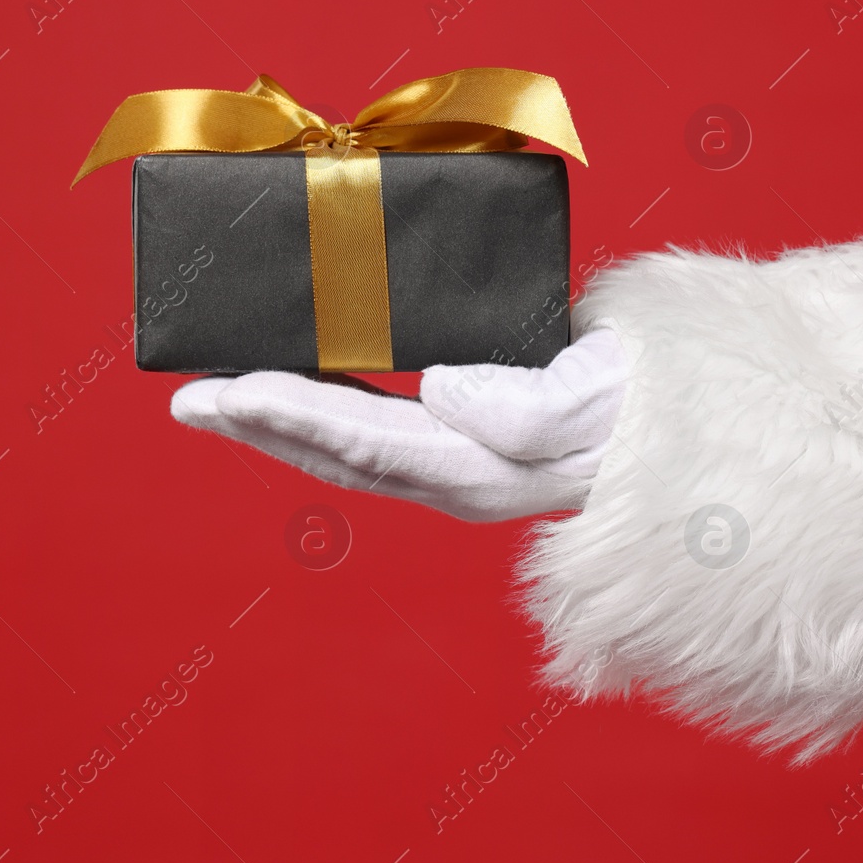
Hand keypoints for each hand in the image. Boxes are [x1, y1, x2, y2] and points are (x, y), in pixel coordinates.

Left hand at [170, 328, 629, 521]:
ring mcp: (454, 464)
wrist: (675, 430)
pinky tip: (302, 387)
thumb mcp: (590, 401)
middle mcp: (452, 474)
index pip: (361, 440)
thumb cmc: (639, 409)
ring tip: (220, 396)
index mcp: (476, 468)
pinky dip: (322, 410)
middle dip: (256, 426)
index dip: (290, 412)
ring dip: (277, 422)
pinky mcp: (462, 440)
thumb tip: (441, 392)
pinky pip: (374, 429)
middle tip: (188, 399)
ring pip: (345, 446)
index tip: (229, 390)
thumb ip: (522, 406)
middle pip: (333, 453)